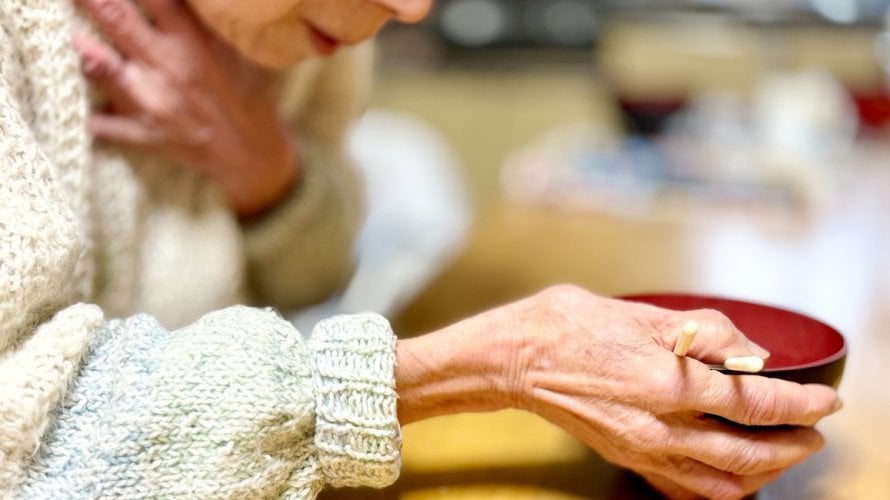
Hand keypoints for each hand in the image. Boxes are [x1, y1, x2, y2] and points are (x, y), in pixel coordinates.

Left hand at [73, 0, 298, 217]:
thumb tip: (183, 2)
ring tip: (71, 34)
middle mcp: (168, 68)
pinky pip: (99, 123)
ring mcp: (150, 103)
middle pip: (114, 17)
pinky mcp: (141, 135)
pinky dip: (87, 111)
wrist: (251, 153)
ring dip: (78, 47)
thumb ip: (205, 19)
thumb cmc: (246, 94)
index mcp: (194, 42)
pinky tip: (78, 97)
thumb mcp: (236, 49)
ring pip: (96, 66)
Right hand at [396, 285, 840, 499]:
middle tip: (812, 433)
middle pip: (747, 453)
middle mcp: (660, 425)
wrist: (515, 359)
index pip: (753, 402)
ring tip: (780, 456)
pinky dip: (716, 489)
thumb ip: (703, 333)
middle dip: (790, 447)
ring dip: (761, 474)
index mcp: (668, 382)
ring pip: (720, 481)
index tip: (823, 401)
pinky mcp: (626, 457)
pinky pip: (682, 489)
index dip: (798, 403)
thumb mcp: (641, 314)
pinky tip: (727, 477)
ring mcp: (642, 449)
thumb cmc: (568, 326)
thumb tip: (749, 350)